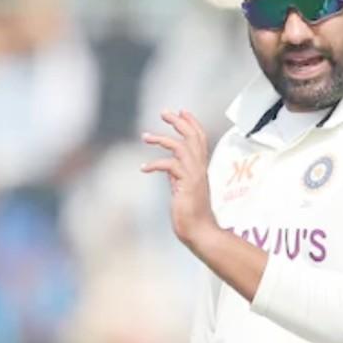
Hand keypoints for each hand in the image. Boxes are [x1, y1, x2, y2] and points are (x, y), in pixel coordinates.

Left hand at [141, 110, 218, 249]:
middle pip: (193, 137)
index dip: (191, 123)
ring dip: (162, 139)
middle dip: (179, 122)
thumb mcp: (182, 189)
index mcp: (200, 168)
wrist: (199, 232)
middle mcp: (199, 168)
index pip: (200, 139)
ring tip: (145, 137)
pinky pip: (170, 166)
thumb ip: (176, 176)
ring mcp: (194, 176)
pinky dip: (154, 164)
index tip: (181, 111)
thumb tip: (166, 166)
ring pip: (181, 147)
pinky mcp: (186, 184)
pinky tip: (143, 168)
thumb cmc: (191, 214)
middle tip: (164, 112)